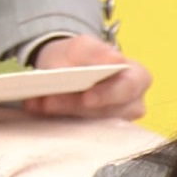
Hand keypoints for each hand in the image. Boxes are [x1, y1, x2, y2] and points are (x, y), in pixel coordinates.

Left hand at [22, 35, 150, 120]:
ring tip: (39, 104)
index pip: (128, 88)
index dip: (107, 94)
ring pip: (89, 123)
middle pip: (105, 110)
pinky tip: (38, 108)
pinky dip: (55, 117)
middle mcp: (132, 104)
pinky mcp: (94, 131)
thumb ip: (95, 52)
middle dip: (74, 106)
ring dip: (61, 113)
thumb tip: (115, 59)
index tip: (86, 97)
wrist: (63, 67)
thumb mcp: (84, 45)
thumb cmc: (81, 56)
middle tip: (49, 101)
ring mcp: (114, 121)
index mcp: (138, 77)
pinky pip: (76, 129)